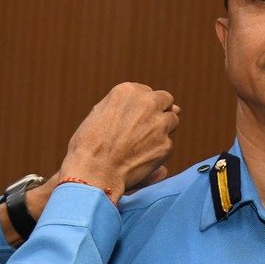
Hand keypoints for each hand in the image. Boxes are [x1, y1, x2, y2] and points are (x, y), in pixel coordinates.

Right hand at [58, 84, 180, 197]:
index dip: (141, 107)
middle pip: (165, 101)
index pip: (147, 92)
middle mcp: (147, 103)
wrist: (92, 171)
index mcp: (128, 91)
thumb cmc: (90, 145)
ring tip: (140, 144)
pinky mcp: (166, 145)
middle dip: (158, 112)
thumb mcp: (100, 113)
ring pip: (172, 120)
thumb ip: (128, 106)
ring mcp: (159, 124)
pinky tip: (140, 158)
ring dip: (161, 129)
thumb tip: (174, 107)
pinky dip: (158, 151)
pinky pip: (168, 144)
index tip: (133, 119)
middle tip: (144, 129)